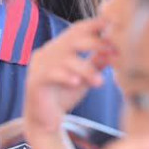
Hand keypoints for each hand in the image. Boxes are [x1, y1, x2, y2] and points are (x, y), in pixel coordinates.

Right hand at [23, 12, 114, 137]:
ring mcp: (39, 65)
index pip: (77, 30)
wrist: (44, 122)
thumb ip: (96, 63)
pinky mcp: (34, 81)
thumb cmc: (64, 96)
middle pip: (72, 39)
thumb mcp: (84, 77)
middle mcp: (48, 52)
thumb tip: (112, 51)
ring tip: (100, 82)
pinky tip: (76, 83)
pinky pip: (51, 74)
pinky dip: (66, 77)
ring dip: (86, 69)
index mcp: (59, 48)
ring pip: (66, 59)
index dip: (95, 25)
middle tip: (112, 50)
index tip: (114, 25)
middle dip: (94, 42)